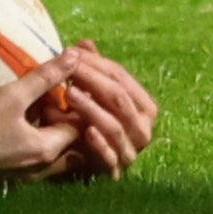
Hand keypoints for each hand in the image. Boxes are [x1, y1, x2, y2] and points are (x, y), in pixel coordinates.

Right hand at [0, 47, 111, 177]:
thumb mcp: (14, 95)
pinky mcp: (14, 171)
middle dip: (70, 117)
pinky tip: (30, 116)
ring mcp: (28, 172)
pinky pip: (39, 154)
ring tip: (48, 101)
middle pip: (71, 142)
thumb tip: (74, 56)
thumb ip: (46, 76)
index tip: (74, 83)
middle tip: (64, 93)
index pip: (81, 127)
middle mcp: (42, 167)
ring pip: (55, 149)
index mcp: (47, 150)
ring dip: (55, 126)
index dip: (80, 104)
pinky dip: (41, 135)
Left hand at [23, 44, 157, 181]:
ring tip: (68, 94)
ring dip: (91, 108)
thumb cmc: (93, 118)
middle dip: (93, 81)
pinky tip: (85, 131)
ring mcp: (131, 150)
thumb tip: (84, 43)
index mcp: (145, 107)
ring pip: (114, 125)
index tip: (71, 53)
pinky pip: (110, 157)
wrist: (87, 160)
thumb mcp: (94, 92)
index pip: (121, 78)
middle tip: (67, 70)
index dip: (97, 63)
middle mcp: (144, 128)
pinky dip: (99, 144)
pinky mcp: (116, 169)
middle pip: (119, 98)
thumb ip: (93, 69)